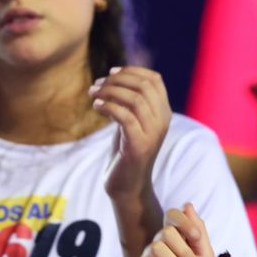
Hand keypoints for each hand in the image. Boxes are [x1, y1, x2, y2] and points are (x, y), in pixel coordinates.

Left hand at [92, 67, 171, 204]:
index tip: (110, 72)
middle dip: (117, 80)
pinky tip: (96, 107)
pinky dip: (109, 107)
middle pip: (144, 86)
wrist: (127, 186)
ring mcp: (153, 134)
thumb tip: (114, 76)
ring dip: (110, 92)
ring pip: (135, 99)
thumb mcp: (130, 122)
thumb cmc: (125, 152)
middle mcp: (162, 121)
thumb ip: (129, 102)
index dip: (132, 71)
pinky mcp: (139, 146)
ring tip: (93, 94)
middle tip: (96, 85)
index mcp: (163, 113)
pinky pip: (125, 117)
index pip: (155, 79)